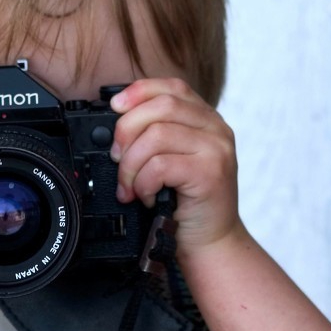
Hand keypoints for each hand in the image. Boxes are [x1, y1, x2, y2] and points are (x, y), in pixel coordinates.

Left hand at [109, 78, 242, 254]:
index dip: (138, 91)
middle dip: (126, 131)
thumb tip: (117, 121)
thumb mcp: (172, 160)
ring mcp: (216, 149)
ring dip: (131, 164)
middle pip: (160, 106)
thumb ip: (156, 135)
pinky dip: (143, 182)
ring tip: (130, 186)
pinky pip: (160, 165)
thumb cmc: (186, 203)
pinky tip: (145, 196)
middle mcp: (216, 129)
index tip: (114, 107)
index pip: (172, 87)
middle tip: (117, 159)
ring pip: (156, 135)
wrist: (212, 242)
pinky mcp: (211, 173)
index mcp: (206, 120)